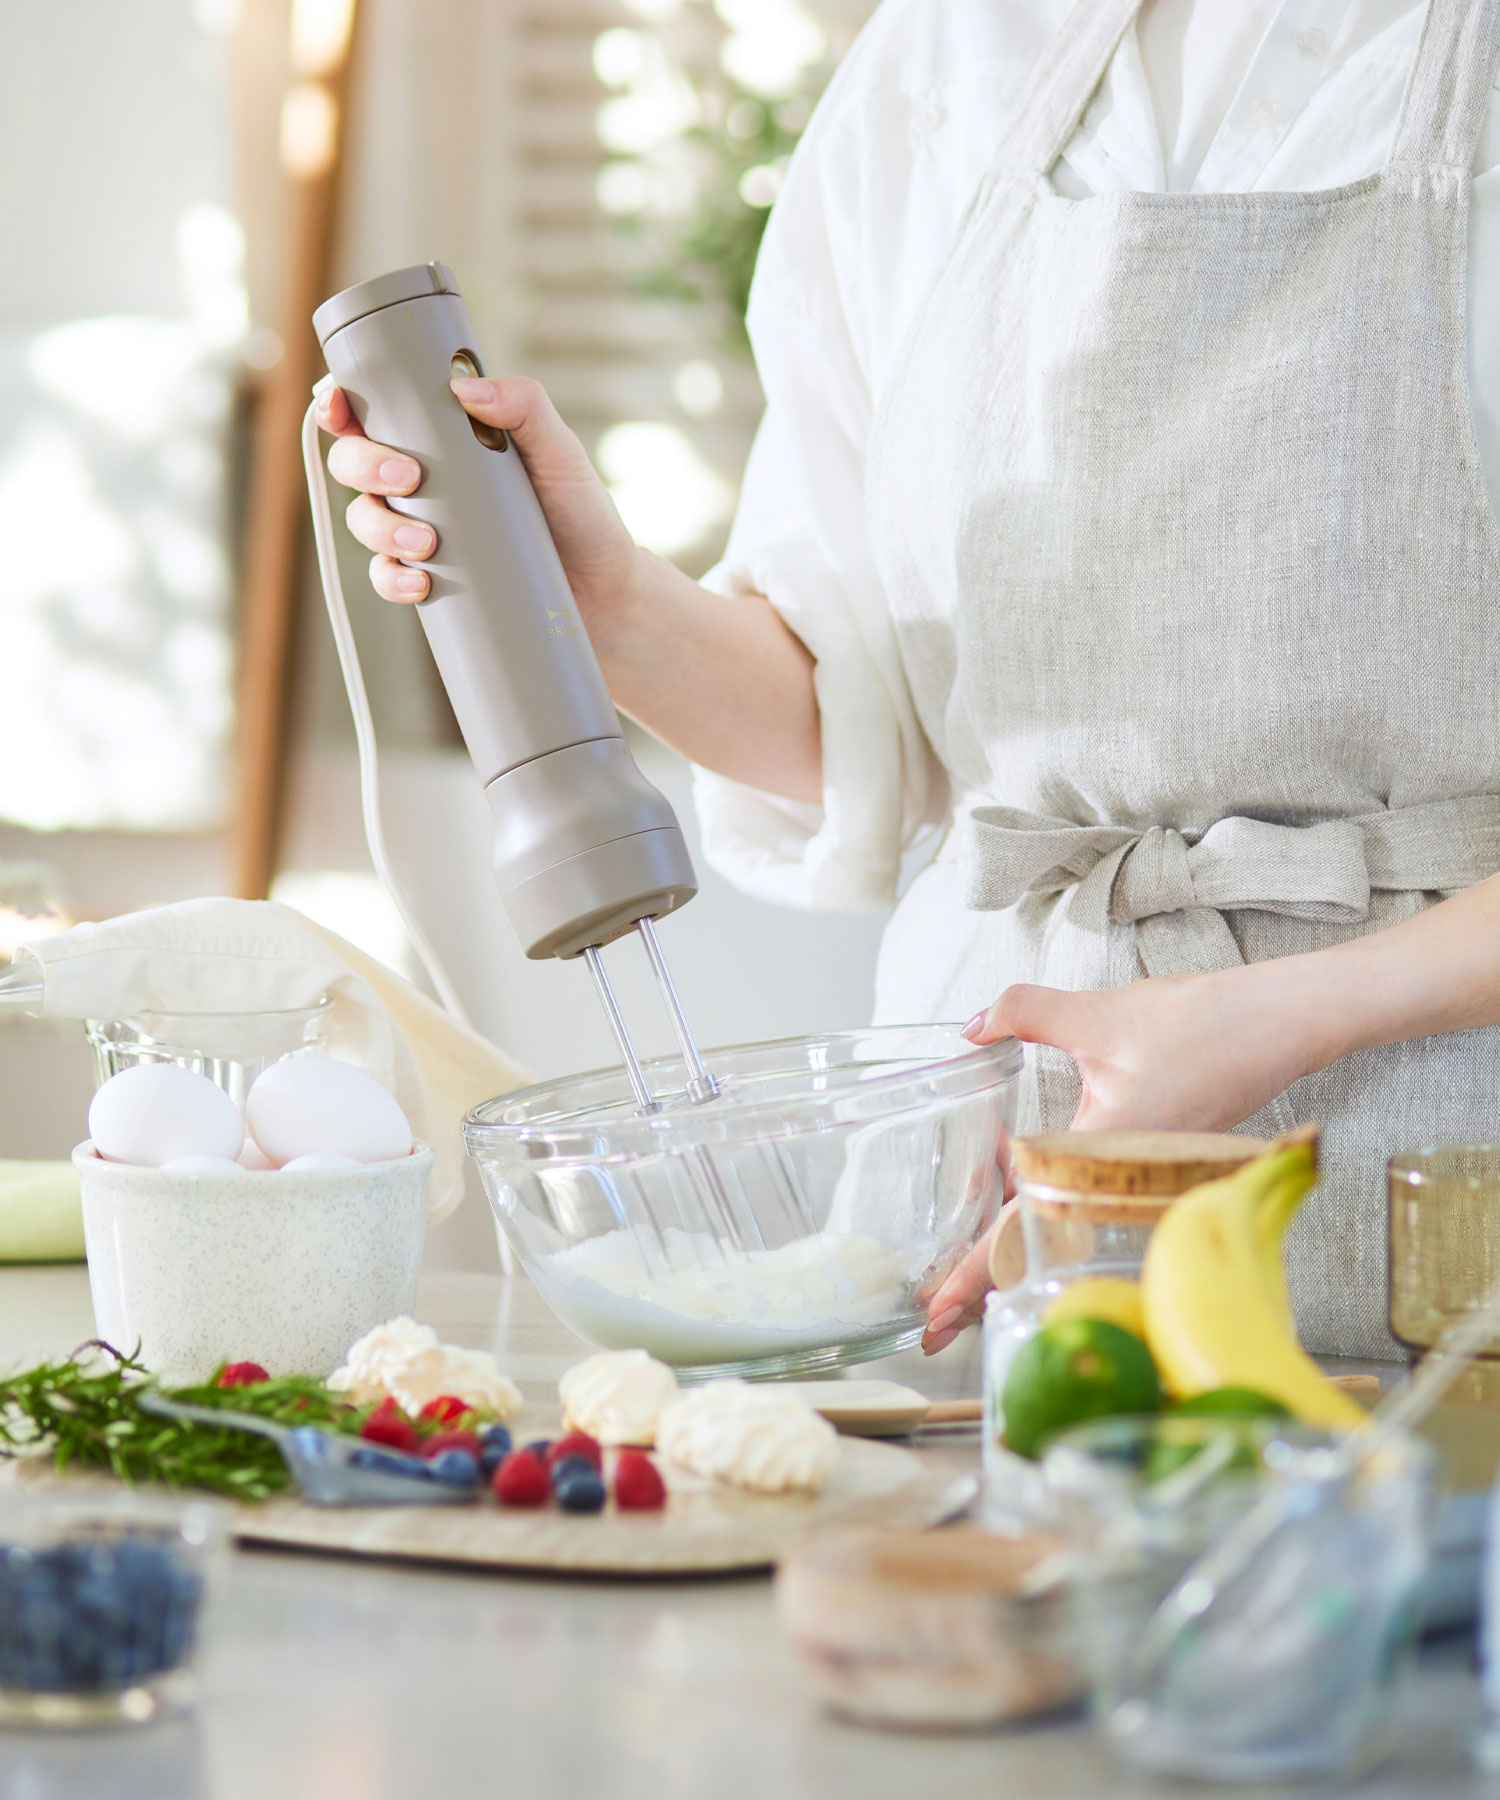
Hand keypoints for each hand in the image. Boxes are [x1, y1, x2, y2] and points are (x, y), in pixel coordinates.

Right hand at [317, 376, 641, 639]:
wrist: (603, 593)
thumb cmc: (582, 515)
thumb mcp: (561, 452)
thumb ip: (526, 407)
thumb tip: (467, 390)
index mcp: (442, 439)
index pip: (375, 412)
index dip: (341, 405)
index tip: (340, 406)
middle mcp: (423, 482)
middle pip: (353, 463)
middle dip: (363, 465)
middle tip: (407, 476)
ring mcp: (421, 531)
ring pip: (364, 520)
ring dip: (380, 528)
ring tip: (426, 543)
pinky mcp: (429, 579)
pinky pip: (387, 577)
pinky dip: (392, 579)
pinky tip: (418, 583)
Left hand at [920, 960, 1314, 1352]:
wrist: (1282, 1024)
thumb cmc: (1202, 1023)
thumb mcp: (1100, 1014)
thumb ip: (1025, 1012)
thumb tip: (971, 1026)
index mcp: (1103, 1154)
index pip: (1023, 1227)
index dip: (975, 1272)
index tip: (935, 1311)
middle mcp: (1123, 1184)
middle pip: (1039, 1253)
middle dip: (982, 1290)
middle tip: (929, 1330)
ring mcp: (1141, 1184)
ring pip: (1063, 1239)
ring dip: (1012, 1264)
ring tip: (960, 1296)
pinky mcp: (1153, 1171)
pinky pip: (1089, 1213)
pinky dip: (1049, 1230)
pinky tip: (1016, 1231)